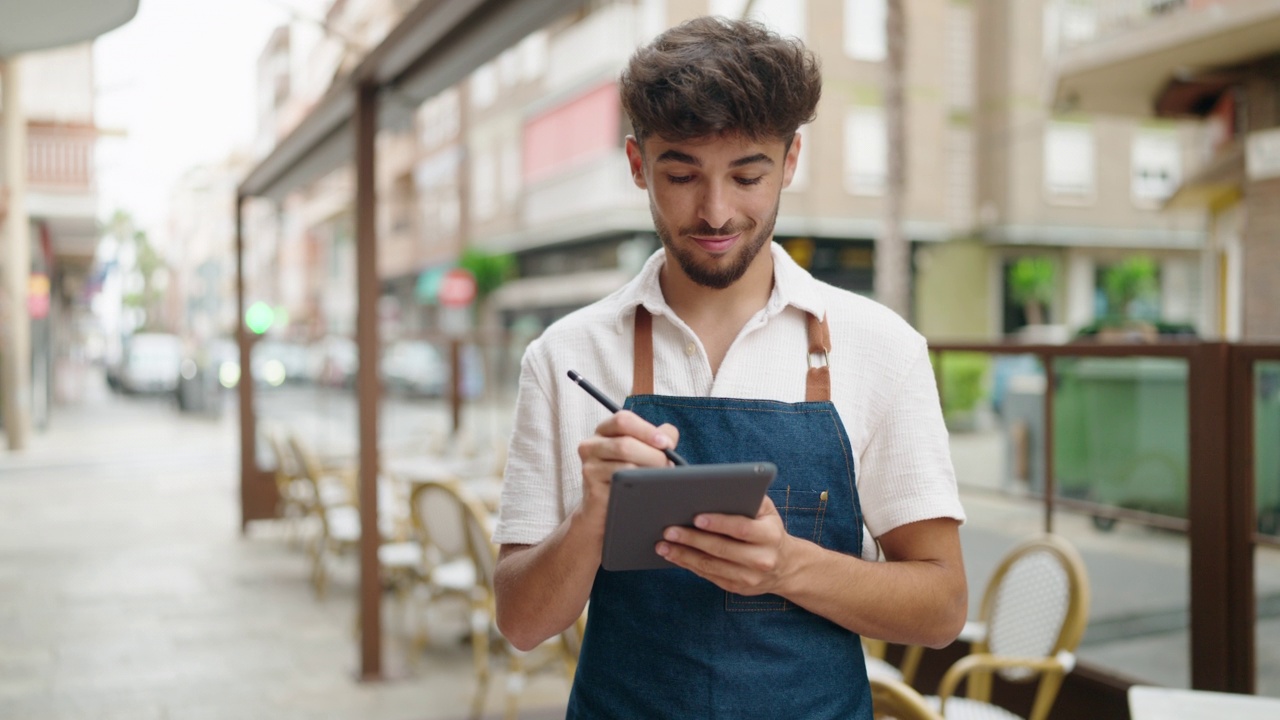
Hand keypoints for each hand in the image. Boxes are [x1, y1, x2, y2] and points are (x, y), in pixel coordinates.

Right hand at [575, 410, 678, 535]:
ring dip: (650, 472)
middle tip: (668, 465)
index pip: (623, 420)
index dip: (647, 430)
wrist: (604, 510)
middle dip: (654, 455)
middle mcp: (591, 446)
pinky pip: (622, 485)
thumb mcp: (640, 451)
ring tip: (661, 478)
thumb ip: (656, 438)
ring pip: (626, 466)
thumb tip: (669, 434)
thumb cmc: (626, 476)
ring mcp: (589, 468)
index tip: (665, 443)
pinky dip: (639, 486)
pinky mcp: (593, 490)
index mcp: (603, 431)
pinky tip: (649, 488)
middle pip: (625, 444)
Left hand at [656, 495, 793, 596]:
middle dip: (692, 539)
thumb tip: (718, 489)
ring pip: (711, 566)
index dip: (719, 523)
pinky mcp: (736, 588)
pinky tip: (674, 555)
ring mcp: (749, 577)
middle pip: (721, 549)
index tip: (696, 517)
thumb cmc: (768, 529)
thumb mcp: (767, 511)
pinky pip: (708, 576)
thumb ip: (748, 498)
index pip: (742, 528)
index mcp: (769, 536)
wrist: (785, 566)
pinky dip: (688, 565)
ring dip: (683, 555)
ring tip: (663, 545)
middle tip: (668, 530)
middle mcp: (761, 559)